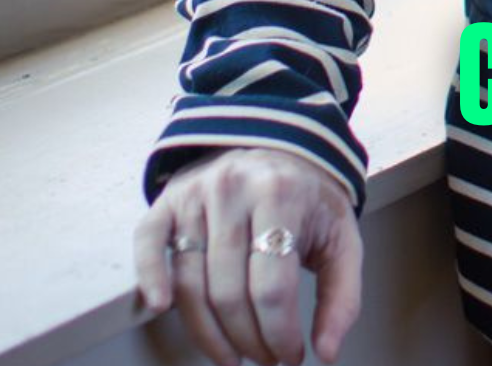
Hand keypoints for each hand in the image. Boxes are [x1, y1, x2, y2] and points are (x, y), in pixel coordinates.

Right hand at [135, 147, 361, 365]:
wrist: (279, 147)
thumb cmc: (309, 201)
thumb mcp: (341, 237)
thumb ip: (343, 296)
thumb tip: (327, 353)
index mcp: (281, 195)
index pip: (272, 288)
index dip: (279, 335)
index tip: (290, 356)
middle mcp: (234, 189)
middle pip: (229, 293)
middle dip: (248, 341)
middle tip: (263, 359)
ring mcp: (196, 193)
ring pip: (190, 284)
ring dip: (208, 335)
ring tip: (232, 356)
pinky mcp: (169, 199)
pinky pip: (148, 243)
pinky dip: (149, 277)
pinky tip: (159, 307)